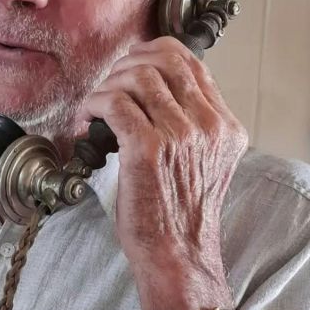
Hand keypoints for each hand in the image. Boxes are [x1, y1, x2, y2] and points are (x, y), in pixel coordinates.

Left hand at [79, 37, 248, 309]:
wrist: (176, 254)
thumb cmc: (177, 214)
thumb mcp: (201, 163)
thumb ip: (189, 127)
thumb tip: (151, 95)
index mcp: (223, 126)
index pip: (191, 63)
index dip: (151, 55)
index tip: (127, 69)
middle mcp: (208, 126)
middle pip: (164, 60)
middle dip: (125, 65)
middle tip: (106, 87)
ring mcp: (180, 135)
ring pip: (137, 77)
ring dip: (106, 86)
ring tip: (93, 109)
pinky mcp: (148, 150)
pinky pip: (114, 103)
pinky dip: (93, 105)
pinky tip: (86, 122)